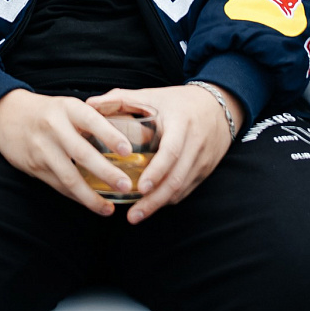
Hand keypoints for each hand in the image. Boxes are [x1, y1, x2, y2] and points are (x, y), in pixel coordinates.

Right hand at [0, 89, 136, 215]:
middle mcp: (54, 128)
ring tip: (109, 208)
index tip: (128, 151)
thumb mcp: (67, 106)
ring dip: (90, 196)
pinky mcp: (34, 166)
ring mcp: (42, 149)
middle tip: (125, 186)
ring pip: (68, 177)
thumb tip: (130, 137)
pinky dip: (76, 197)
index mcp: (67, 108)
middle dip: (105, 172)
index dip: (110, 136)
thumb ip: (92, 120)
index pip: (91, 121)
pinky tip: (91, 204)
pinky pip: (58, 186)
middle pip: (81, 153)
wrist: (4, 115)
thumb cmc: (46, 111)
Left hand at [87, 84, 242, 224]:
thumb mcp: (152, 95)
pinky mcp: (206, 170)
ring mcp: (203, 160)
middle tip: (133, 215)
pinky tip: (153, 205)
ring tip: (137, 215)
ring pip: (182, 188)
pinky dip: (170, 199)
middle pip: (177, 178)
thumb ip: (121, 99)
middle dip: (154, 200)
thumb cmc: (179, 101)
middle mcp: (196, 144)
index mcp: (181, 124)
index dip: (156, 172)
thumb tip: (90, 104)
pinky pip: (187, 189)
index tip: (140, 187)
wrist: (219, 106)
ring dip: (160, 204)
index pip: (171, 152)